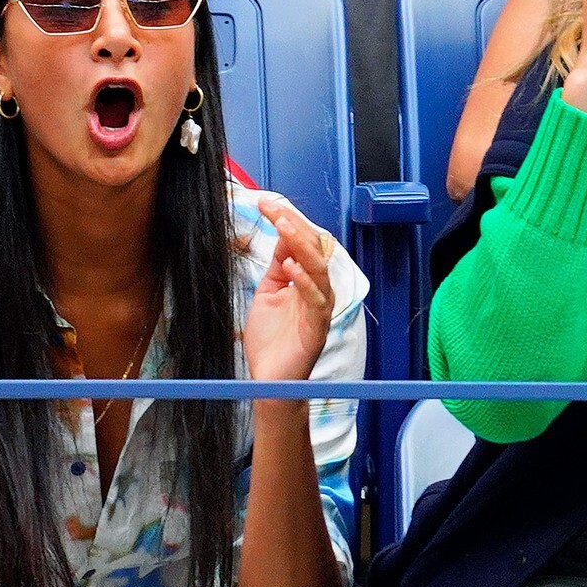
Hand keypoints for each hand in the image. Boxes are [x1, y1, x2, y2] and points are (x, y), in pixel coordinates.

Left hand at [244, 201, 337, 384]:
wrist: (270, 381)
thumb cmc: (271, 342)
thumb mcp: (268, 294)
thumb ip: (278, 268)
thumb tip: (282, 237)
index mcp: (306, 282)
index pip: (302, 245)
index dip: (287, 223)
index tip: (266, 204)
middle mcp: (317, 292)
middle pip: (314, 251)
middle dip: (294, 227)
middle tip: (274, 209)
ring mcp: (319, 309)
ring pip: (319, 270)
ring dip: (301, 247)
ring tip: (284, 228)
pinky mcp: (317, 328)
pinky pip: (316, 301)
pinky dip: (305, 283)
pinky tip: (291, 268)